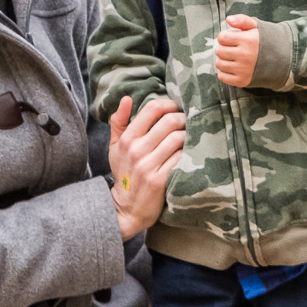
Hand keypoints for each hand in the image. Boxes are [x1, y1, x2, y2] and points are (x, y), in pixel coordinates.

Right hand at [107, 96, 186, 240]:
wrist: (126, 208)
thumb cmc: (124, 173)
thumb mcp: (115, 147)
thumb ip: (118, 122)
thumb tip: (126, 98)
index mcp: (127, 139)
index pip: (152, 109)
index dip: (169, 104)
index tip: (176, 108)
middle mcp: (137, 150)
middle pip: (169, 121)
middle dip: (183, 118)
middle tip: (189, 121)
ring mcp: (149, 166)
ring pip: (178, 138)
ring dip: (189, 135)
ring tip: (191, 136)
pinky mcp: (160, 180)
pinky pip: (181, 158)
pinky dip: (188, 152)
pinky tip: (189, 153)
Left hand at [212, 14, 261, 87]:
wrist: (281, 61)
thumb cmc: (265, 42)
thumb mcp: (256, 27)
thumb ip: (242, 20)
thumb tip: (228, 19)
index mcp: (248, 40)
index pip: (222, 37)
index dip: (225, 37)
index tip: (231, 38)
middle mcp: (245, 56)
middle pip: (219, 51)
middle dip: (224, 48)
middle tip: (233, 48)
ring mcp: (243, 70)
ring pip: (219, 64)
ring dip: (224, 60)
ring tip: (233, 58)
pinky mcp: (242, 81)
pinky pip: (222, 76)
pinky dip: (225, 72)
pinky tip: (233, 67)